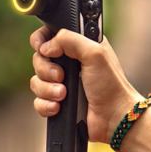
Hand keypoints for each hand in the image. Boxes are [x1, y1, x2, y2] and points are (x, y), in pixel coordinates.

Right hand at [29, 27, 142, 142]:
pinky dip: (46, 104)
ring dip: (47, 89)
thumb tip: (46, 46)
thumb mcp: (95, 53)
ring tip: (64, 94)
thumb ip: (70, 40)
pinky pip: (38, 101)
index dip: (42, 41)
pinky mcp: (58, 101)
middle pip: (39, 59)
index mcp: (80, 45)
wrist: (113, 117)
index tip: (45, 50)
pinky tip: (58, 106)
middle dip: (46, 69)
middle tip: (62, 76)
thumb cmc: (111, 85)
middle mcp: (70, 62)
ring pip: (37, 81)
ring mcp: (63, 82)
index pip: (50, 35)